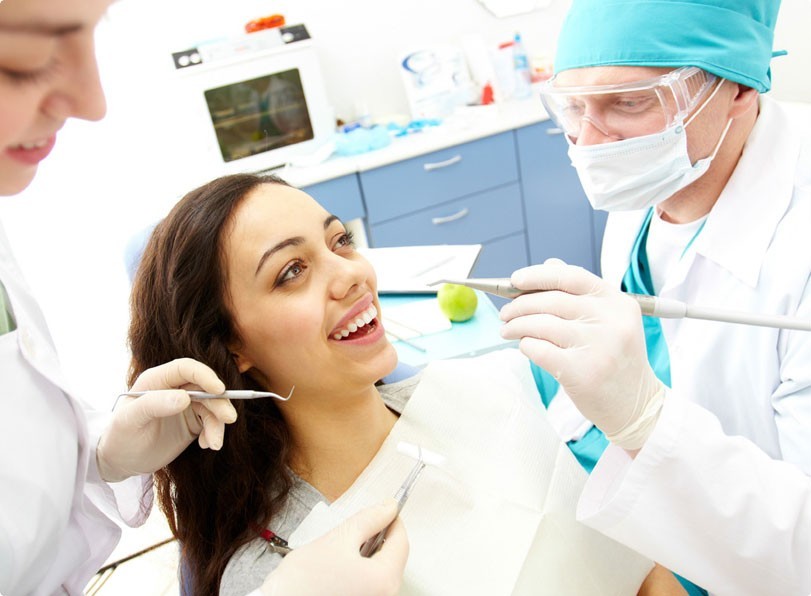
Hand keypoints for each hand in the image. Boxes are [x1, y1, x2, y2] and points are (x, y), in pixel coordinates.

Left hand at [97, 358, 236, 481]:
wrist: (119, 461)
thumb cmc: (119, 437)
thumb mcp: (130, 420)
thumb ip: (154, 405)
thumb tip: (184, 398)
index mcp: (156, 380)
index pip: (185, 368)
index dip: (205, 375)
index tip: (219, 390)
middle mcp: (173, 388)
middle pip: (205, 387)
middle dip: (219, 402)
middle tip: (228, 419)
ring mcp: (185, 405)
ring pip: (212, 406)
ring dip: (218, 423)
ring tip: (214, 444)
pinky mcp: (192, 421)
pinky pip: (211, 422)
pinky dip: (214, 432)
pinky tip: (206, 445)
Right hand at [261, 500, 408, 595]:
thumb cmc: (302, 583)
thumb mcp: (338, 538)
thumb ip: (368, 520)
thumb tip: (388, 508)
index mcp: (384, 580)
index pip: (401, 542)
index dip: (393, 520)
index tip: (386, 509)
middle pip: (393, 558)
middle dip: (380, 538)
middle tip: (362, 525)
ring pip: (381, 572)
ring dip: (370, 554)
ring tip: (345, 546)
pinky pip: (369, 585)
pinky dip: (361, 571)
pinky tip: (342, 565)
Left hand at [499, 259, 664, 449]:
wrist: (635, 404)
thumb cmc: (615, 359)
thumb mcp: (609, 320)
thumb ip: (580, 293)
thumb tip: (549, 264)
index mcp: (618, 302)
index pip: (571, 276)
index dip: (538, 275)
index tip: (515, 280)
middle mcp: (611, 321)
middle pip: (551, 300)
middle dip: (519, 305)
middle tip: (505, 313)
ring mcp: (597, 346)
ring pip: (540, 324)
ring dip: (516, 326)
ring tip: (507, 330)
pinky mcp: (581, 372)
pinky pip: (538, 349)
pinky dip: (525, 345)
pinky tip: (525, 347)